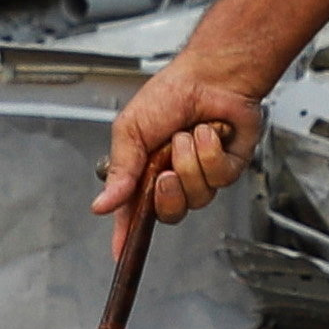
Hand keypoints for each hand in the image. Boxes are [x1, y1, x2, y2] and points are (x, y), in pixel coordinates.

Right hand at [93, 63, 267, 227]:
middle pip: (170, 212)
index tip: (119, 253)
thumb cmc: (170, 94)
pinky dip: (212, 152)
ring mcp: (202, 176)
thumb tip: (102, 205)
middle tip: (164, 166)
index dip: (126, 235)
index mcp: (144, 172)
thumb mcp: (131, 131)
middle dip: (168, 190)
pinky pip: (219, 178)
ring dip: (190, 161)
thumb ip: (119, 171)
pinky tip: (210, 132)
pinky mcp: (227, 169)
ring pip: (197, 195)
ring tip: (188, 135)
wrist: (210, 76)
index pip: (132, 213)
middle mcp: (173, 178)